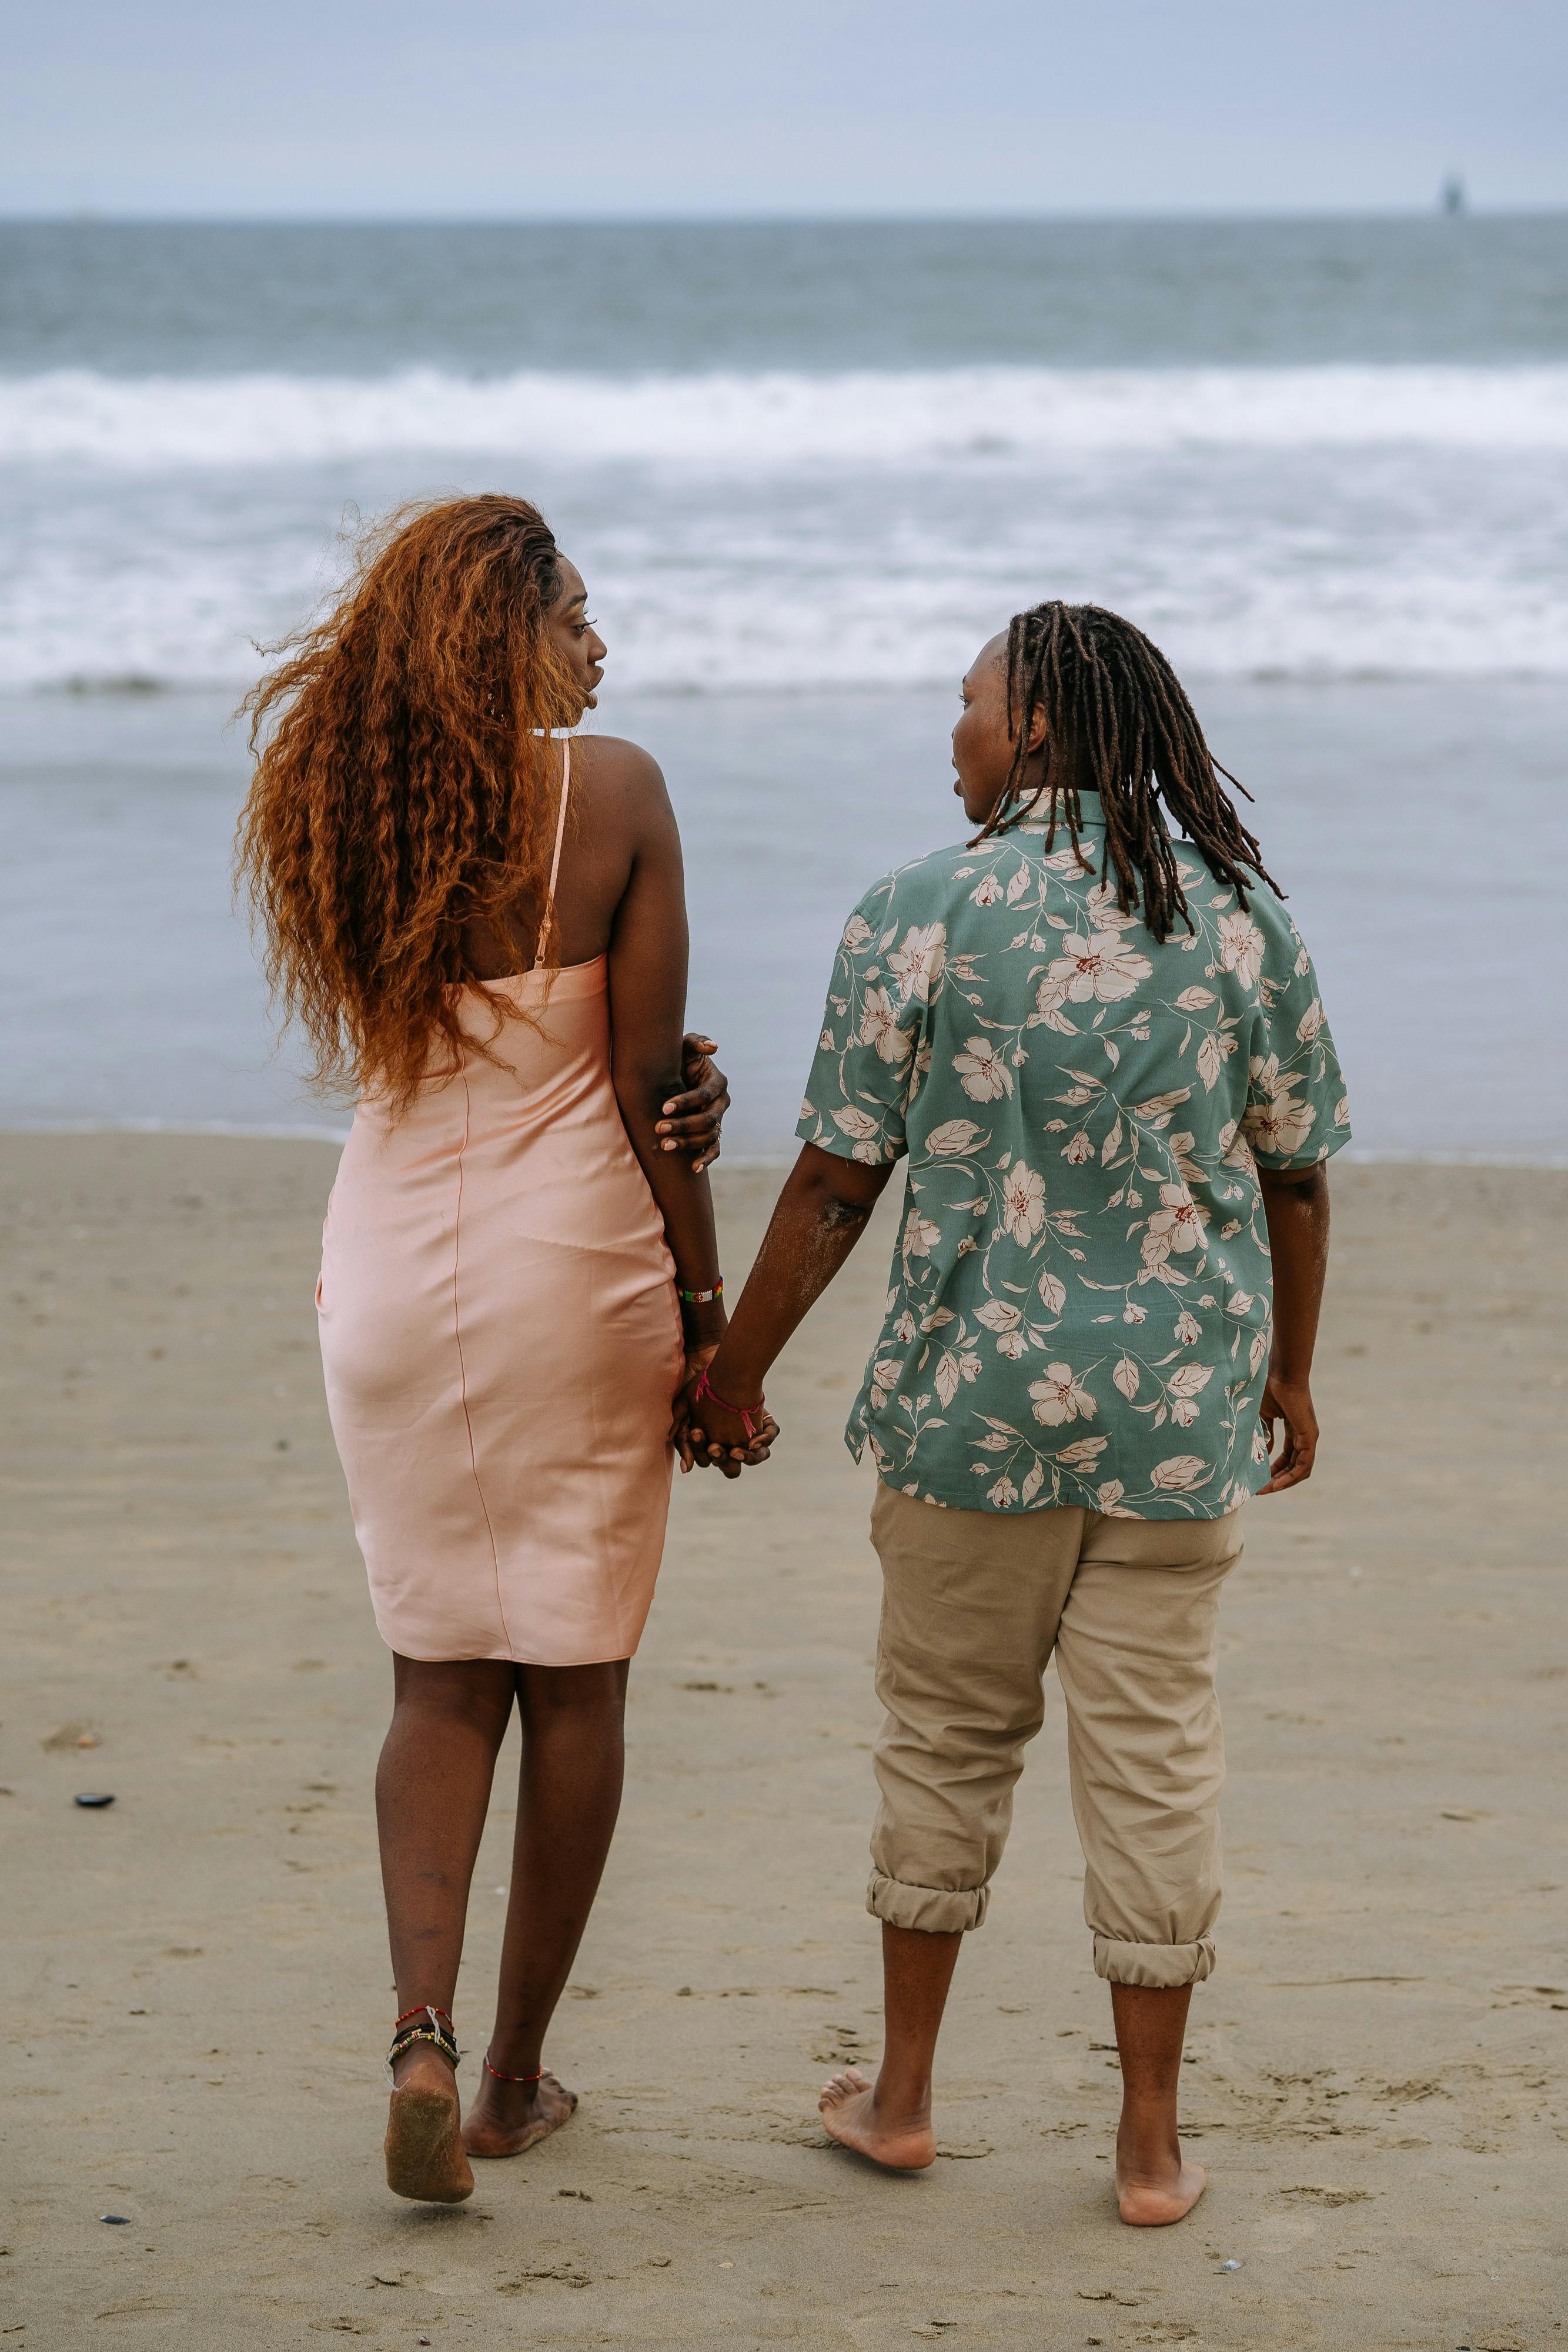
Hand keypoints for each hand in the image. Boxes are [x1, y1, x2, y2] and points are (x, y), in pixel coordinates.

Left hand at [655, 1034, 729, 1172]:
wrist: (676, 1074)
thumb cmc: (681, 1057)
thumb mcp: (686, 1044)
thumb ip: (698, 1042)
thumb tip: (713, 1048)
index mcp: (718, 1082)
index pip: (704, 1095)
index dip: (685, 1102)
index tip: (664, 1108)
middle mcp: (722, 1102)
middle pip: (707, 1119)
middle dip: (683, 1125)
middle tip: (659, 1128)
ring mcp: (718, 1119)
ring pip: (708, 1136)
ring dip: (687, 1142)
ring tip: (665, 1145)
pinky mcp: (713, 1132)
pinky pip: (715, 1148)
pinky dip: (706, 1158)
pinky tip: (693, 1167)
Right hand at [672, 1357, 778, 1478]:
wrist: (721, 1363)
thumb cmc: (700, 1388)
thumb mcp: (684, 1411)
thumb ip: (682, 1440)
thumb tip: (686, 1470)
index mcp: (712, 1444)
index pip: (709, 1461)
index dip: (704, 1454)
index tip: (698, 1436)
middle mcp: (732, 1444)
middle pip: (732, 1466)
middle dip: (724, 1461)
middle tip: (715, 1446)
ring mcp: (749, 1435)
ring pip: (756, 1457)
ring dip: (748, 1458)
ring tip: (737, 1451)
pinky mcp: (765, 1422)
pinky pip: (770, 1436)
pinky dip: (765, 1440)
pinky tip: (756, 1439)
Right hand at [1258, 1371, 1317, 1493]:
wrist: (1282, 1373)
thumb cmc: (1270, 1387)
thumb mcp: (1262, 1415)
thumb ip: (1264, 1434)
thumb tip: (1263, 1452)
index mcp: (1293, 1429)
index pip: (1287, 1456)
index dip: (1273, 1469)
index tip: (1257, 1478)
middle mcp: (1304, 1435)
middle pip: (1294, 1466)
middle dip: (1277, 1480)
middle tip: (1260, 1490)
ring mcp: (1309, 1436)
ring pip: (1300, 1469)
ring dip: (1284, 1482)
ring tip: (1265, 1490)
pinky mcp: (1310, 1436)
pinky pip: (1304, 1464)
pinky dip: (1291, 1476)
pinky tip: (1276, 1483)